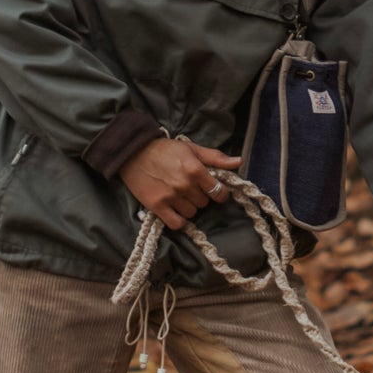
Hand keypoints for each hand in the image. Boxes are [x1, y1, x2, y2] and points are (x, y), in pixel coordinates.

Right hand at [120, 138, 241, 230]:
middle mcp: (184, 184)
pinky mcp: (157, 206)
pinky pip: (177, 223)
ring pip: (192, 213)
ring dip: (189, 207)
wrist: (133, 153)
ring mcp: (170, 196)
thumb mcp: (192, 149)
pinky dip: (179, 219)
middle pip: (205, 202)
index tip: (214, 191)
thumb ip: (216, 157)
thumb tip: (239, 162)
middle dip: (201, 196)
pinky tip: (175, 210)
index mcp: (195, 169)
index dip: (219, 192)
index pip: (219, 191)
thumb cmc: (164, 150)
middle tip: (190, 188)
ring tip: (180, 196)